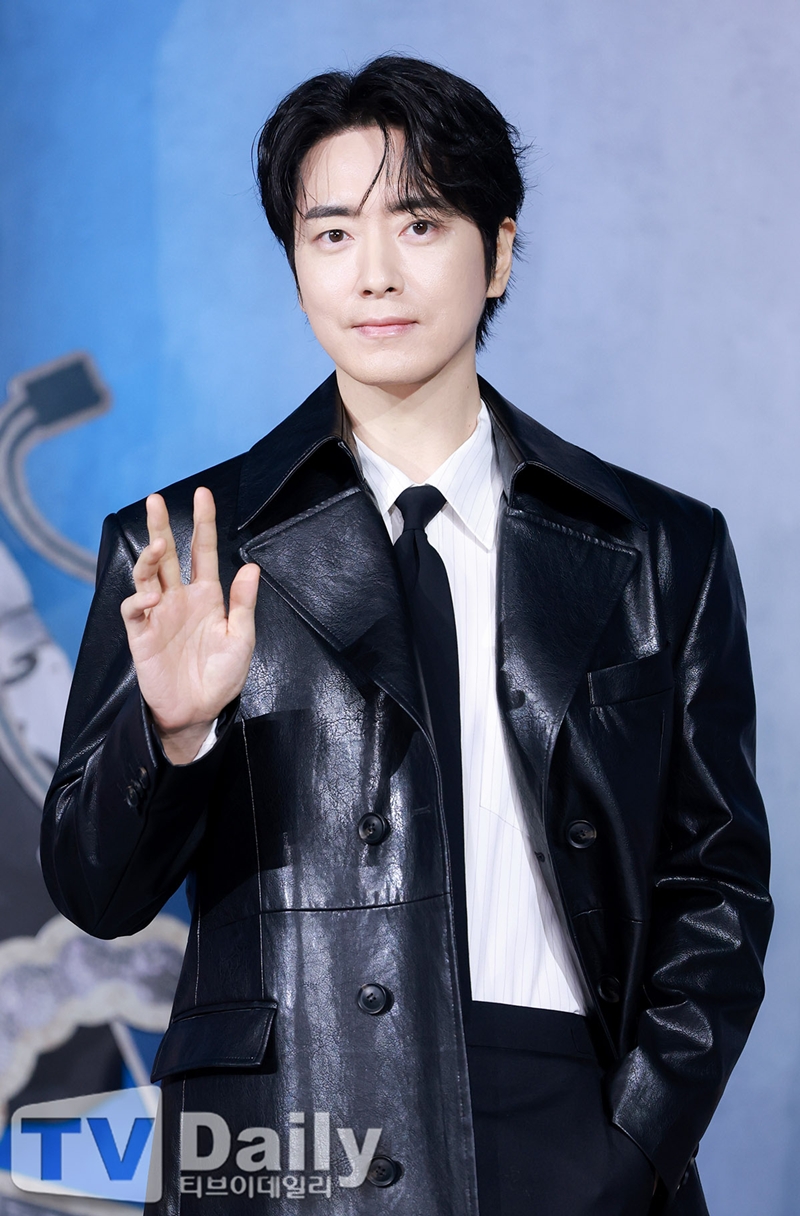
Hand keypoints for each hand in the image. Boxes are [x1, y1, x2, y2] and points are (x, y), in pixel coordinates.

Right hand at [120, 487, 259, 763]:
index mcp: (207, 596)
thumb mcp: (241, 639)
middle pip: (167, 555)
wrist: (198, 712)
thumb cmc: (221, 677)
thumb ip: (243, 604)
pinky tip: (151, 595)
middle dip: (161, 526)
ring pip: (147, 574)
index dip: (203, 523)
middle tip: (155, 499)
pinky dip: (139, 598)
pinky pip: (134, 609)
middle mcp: (179, 599)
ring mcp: (158, 614)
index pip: (202, 552)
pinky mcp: (141, 634)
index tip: (203, 494)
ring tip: (159, 545)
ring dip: (150, 557)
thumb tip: (251, 567)